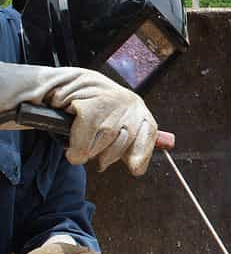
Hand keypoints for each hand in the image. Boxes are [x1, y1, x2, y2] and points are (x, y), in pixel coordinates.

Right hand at [0, 62, 156, 175]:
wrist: (59, 84)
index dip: (142, 152)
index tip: (135, 169)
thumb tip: (138, 168)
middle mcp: (127, 101)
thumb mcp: (113, 123)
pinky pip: (85, 137)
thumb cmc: (88, 108)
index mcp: (136, 107)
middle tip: (95, 152)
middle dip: (107, 154)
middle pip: (123, 141)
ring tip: (82, 143)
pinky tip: (72, 148)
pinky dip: (77, 148)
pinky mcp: (88, 103)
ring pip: (104, 141)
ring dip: (89, 150)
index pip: (148, 131)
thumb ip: (128, 145)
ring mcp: (108, 100)